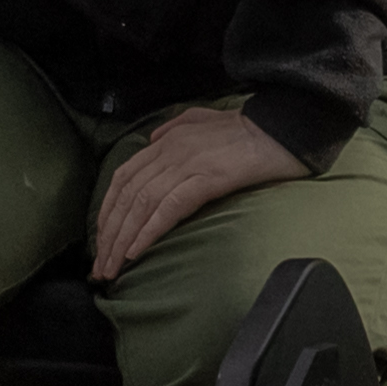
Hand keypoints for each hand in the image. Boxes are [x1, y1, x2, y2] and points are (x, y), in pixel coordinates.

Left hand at [94, 105, 302, 279]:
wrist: (285, 125)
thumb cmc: (252, 128)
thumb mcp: (206, 118)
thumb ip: (176, 127)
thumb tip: (153, 141)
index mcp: (168, 139)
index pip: (124, 178)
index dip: (108, 211)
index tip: (102, 240)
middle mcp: (170, 150)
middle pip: (127, 196)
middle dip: (109, 234)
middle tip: (101, 266)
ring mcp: (188, 163)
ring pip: (142, 205)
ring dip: (123, 240)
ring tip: (113, 267)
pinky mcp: (208, 178)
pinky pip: (169, 208)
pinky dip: (148, 231)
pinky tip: (137, 252)